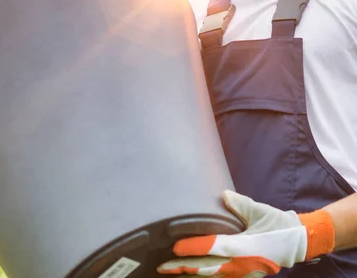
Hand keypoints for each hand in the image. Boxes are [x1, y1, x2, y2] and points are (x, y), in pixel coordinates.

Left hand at [157, 190, 334, 276]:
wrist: (300, 242)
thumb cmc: (279, 224)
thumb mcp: (259, 210)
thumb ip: (238, 203)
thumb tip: (222, 194)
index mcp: (244, 248)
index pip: (213, 249)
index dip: (194, 249)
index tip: (176, 247)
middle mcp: (241, 264)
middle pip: (208, 269)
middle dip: (185, 268)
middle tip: (164, 266)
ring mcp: (243, 272)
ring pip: (212, 277)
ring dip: (192, 275)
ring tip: (172, 272)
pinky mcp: (245, 274)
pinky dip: (205, 276)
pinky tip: (193, 274)